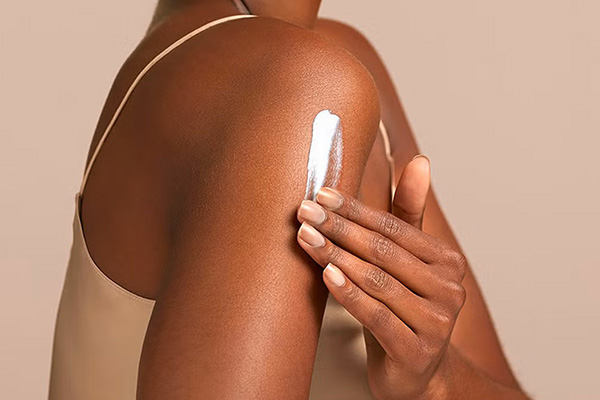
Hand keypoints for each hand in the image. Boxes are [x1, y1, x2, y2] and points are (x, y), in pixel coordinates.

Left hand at [296, 156, 467, 399]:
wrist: (415, 372)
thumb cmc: (404, 309)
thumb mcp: (406, 264)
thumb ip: (408, 216)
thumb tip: (419, 161)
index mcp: (447, 262)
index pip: (395, 227)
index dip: (356, 209)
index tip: (322, 193)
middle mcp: (448, 290)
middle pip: (384, 251)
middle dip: (339, 228)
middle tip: (305, 210)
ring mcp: (436, 323)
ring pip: (377, 280)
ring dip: (336, 255)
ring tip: (306, 236)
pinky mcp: (416, 352)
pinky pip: (376, 315)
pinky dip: (349, 293)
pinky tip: (326, 274)